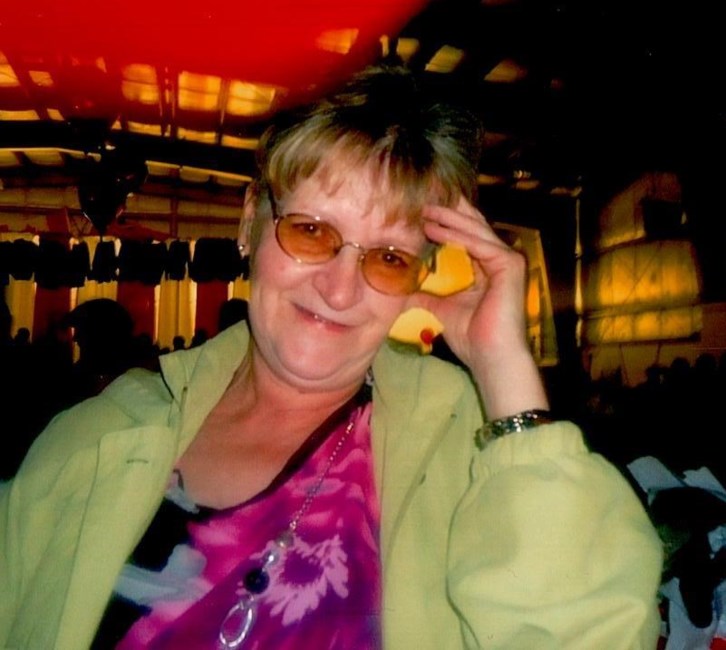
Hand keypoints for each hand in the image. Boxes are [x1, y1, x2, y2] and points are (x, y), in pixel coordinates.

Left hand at [411, 197, 548, 416]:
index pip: (468, 238)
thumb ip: (427, 296)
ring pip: (476, 231)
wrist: (491, 358)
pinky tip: (436, 227)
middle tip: (426, 200)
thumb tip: (404, 290)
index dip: (448, 223)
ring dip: (450, 218)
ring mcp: (508, 262)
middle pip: (474, 228)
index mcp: (488, 270)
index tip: (424, 214)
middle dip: (451, 212)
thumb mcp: (442, 310)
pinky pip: (479, 244)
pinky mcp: (510, 266)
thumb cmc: (472, 339)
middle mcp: (501, 261)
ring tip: (426, 209)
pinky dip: (457, 234)